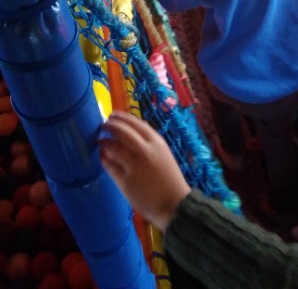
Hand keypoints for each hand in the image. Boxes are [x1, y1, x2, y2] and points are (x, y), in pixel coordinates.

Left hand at [99, 111, 190, 231]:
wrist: (175, 204)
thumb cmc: (170, 178)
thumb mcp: (164, 154)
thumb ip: (150, 142)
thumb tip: (134, 128)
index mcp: (157, 143)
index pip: (135, 123)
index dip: (122, 117)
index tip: (112, 115)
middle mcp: (145, 151)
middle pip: (122, 131)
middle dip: (110, 126)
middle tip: (103, 125)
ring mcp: (134, 166)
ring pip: (113, 147)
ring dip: (104, 141)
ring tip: (100, 140)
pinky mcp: (125, 181)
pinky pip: (109, 165)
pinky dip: (103, 158)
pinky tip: (102, 156)